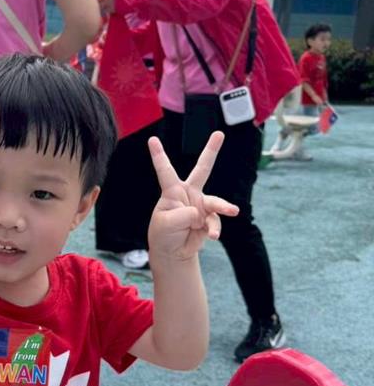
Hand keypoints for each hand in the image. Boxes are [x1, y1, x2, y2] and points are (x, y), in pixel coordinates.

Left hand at [147, 132, 238, 261]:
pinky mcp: (209, 218)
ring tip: (232, 211)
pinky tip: (213, 235)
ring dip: (223, 207)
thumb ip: (181, 216)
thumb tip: (198, 212)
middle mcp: (188, 194)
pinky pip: (216, 221)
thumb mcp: (165, 225)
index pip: (165, 171)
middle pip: (202, 169)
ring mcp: (200, 205)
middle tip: (219, 133)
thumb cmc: (163, 234)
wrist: (173, 252)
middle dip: (211, 151)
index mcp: (172, 192)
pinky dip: (215, 229)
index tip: (152, 139)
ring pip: (215, 201)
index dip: (159, 156)